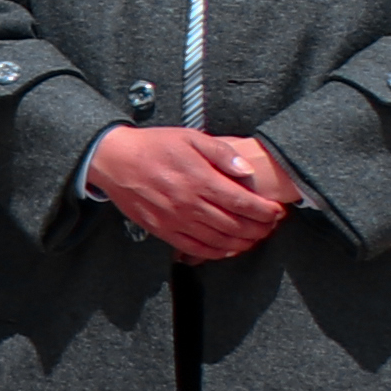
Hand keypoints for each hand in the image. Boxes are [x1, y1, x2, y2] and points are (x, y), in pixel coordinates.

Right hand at [88, 123, 294, 260]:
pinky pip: (196, 249)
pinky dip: (217, 253)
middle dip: (260, 229)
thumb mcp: (190, 138)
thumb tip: (246, 170)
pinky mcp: (163, 230)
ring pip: (219, 241)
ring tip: (255, 238)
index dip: (266, 211)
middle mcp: (190, 204)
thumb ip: (221, 152)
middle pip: (236, 226)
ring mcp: (176, 220)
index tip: (277, 212)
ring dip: (243, 243)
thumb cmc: (153, 146)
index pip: (244, 203)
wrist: (113, 160)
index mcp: (200, 180)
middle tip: (270, 226)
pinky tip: (228, 249)